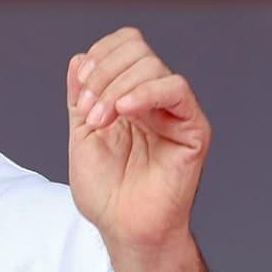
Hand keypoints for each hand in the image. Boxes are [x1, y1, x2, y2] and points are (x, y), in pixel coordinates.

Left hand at [66, 27, 210, 252]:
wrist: (123, 226)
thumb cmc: (107, 189)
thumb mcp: (82, 131)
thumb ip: (81, 94)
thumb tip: (79, 58)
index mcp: (130, 93)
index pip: (125, 45)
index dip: (100, 54)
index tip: (81, 85)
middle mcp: (155, 97)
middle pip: (137, 48)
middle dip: (103, 73)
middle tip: (88, 111)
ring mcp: (175, 111)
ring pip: (152, 65)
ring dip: (115, 88)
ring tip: (101, 120)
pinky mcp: (192, 128)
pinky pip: (177, 90)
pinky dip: (145, 92)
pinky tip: (124, 111)